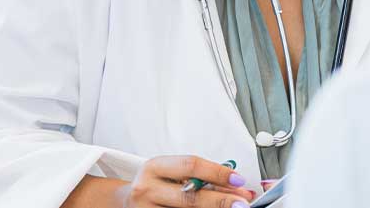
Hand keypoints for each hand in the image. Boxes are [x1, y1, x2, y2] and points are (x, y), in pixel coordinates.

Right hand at [119, 155, 253, 207]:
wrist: (126, 203)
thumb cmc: (156, 185)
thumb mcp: (171, 173)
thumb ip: (200, 177)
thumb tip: (237, 186)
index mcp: (154, 167)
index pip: (190, 166)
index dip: (217, 172)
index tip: (239, 180)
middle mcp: (147, 189)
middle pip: (190, 196)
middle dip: (221, 200)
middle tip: (243, 202)